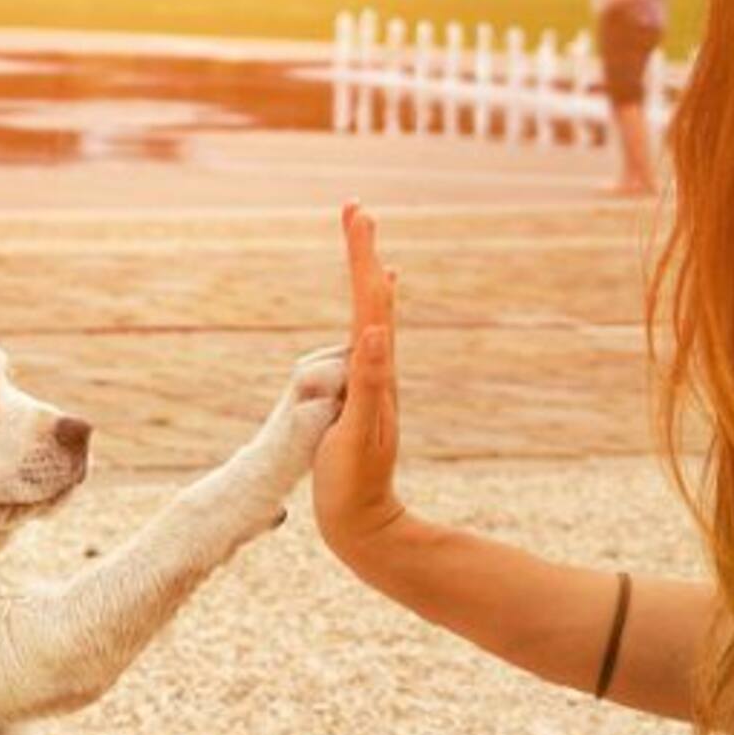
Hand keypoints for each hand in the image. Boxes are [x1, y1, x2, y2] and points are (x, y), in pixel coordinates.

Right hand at [313, 201, 404, 561]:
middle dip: (363, 253)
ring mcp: (370, 386)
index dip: (361, 256)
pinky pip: (364, 350)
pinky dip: (367, 323)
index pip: (370, 303)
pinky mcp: (359, 401)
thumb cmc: (355, 483)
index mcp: (376, 372)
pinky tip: (370, 322)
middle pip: (373, 301)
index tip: (357, 212)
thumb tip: (376, 331)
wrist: (364, 524)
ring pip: (370, 320)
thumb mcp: (358, 433)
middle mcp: (378, 371)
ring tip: (366, 246)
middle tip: (356, 210)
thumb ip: (369, 383)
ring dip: (365, 279)